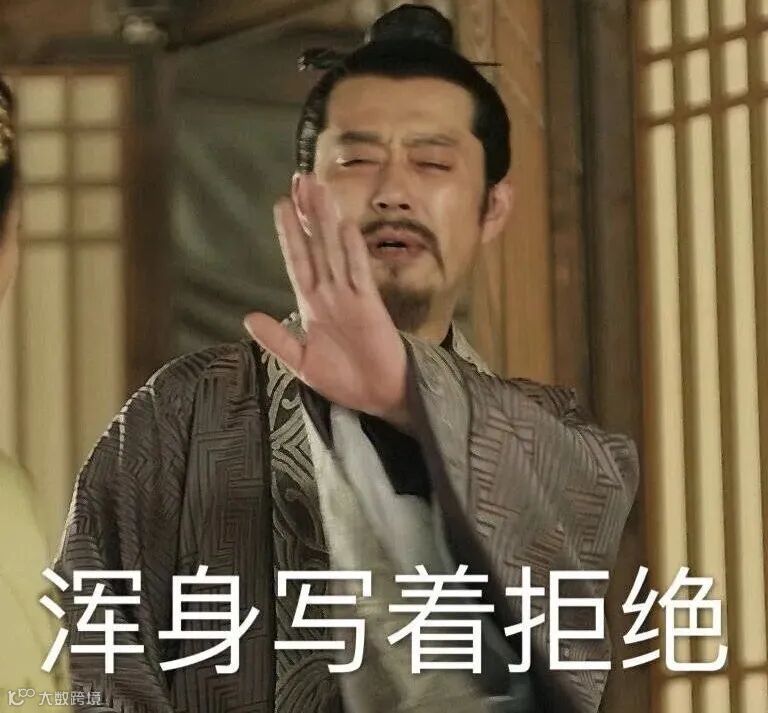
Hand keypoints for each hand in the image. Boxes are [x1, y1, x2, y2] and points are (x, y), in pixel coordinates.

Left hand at [244, 174, 408, 428]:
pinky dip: (351, 251)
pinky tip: (344, 227)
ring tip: (319, 189)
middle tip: (302, 178)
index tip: (282, 204)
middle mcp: (330, 294)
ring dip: (327, 221)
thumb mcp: (303, 363)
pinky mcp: (369, 307)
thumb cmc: (345, 380)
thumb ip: (278, 340)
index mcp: (312, 305)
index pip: (298, 260)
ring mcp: (350, 298)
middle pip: (316, 245)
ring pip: (335, 251)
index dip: (290, 233)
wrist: (378, 398)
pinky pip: (358, 274)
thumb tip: (248, 317)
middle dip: (309, 213)